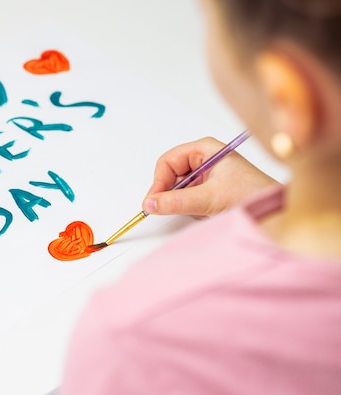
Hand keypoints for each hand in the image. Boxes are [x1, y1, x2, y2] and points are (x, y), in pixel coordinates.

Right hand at [142, 137, 278, 216]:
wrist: (277, 211)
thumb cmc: (254, 195)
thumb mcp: (209, 199)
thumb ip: (176, 201)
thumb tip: (151, 204)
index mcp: (205, 149)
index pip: (167, 162)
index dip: (158, 182)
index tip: (152, 202)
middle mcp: (205, 158)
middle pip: (171, 174)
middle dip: (172, 193)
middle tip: (168, 208)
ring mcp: (208, 174)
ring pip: (179, 188)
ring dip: (185, 201)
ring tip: (201, 208)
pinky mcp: (211, 188)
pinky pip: (189, 197)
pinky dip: (193, 207)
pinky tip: (207, 211)